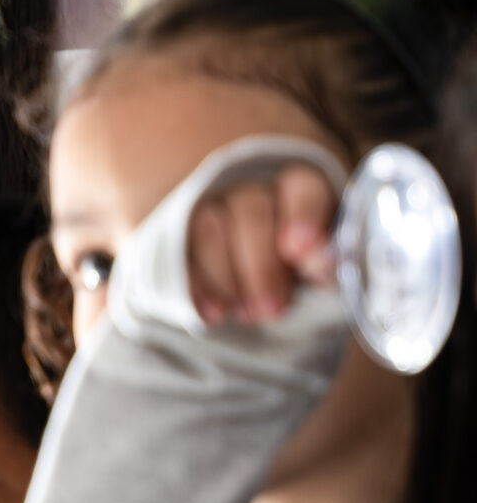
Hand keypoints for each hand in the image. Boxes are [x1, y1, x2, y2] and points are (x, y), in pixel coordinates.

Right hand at [186, 163, 338, 325]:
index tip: (299, 251)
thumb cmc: (298, 268)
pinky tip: (213, 314)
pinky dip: (197, 288)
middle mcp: (252, 190)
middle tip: (272, 309)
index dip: (301, 215)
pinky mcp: (179, 234)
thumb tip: (322, 263)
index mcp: (299, 188)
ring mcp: (210, 208)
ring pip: (209, 230)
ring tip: (245, 314)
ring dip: (226, 278)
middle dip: (261, 265)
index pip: (301, 188)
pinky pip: (181, 255)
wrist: (256, 273)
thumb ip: (324, 260)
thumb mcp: (321, 265)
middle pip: (250, 211)